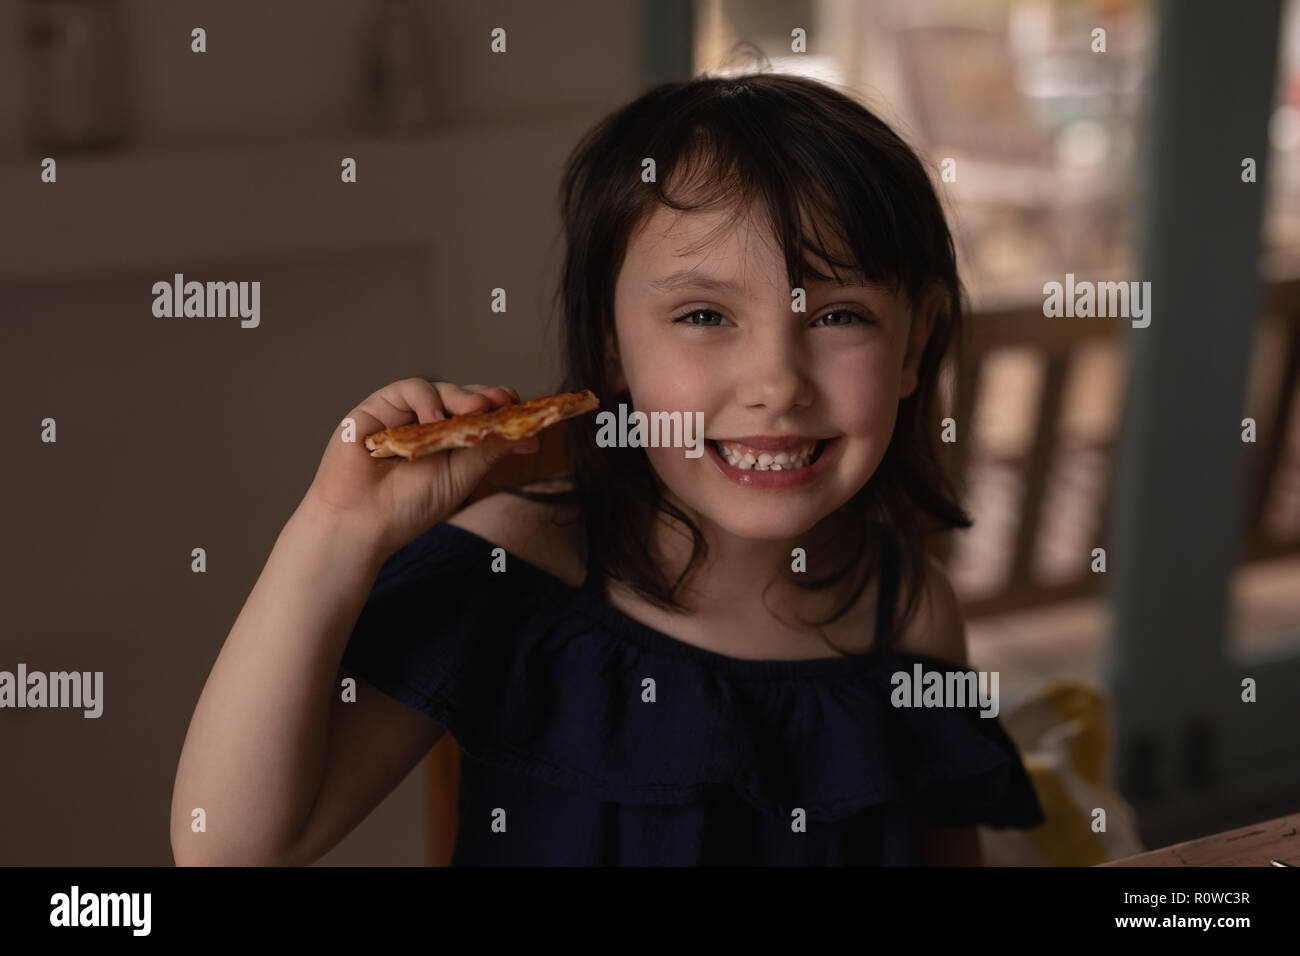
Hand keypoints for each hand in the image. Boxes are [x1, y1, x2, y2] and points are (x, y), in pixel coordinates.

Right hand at [302, 378, 538, 557]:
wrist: (360, 523)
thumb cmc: (409, 507)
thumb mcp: (460, 478)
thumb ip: (490, 451)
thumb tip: (533, 437)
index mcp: (450, 441)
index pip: (480, 415)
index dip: (501, 408)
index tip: (522, 409)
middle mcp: (428, 424)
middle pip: (463, 398)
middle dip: (485, 397)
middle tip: (502, 402)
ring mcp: (403, 414)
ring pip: (440, 390)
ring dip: (461, 396)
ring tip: (476, 410)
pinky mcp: (378, 407)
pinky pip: (408, 389)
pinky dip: (426, 399)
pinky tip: (433, 420)